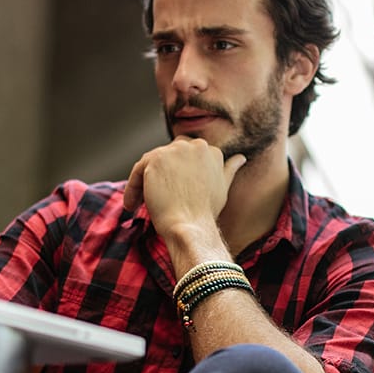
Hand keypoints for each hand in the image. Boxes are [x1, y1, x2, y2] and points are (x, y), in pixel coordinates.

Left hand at [122, 139, 245, 236]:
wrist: (192, 227)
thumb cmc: (206, 213)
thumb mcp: (223, 187)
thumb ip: (228, 169)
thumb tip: (241, 158)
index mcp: (211, 150)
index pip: (185, 155)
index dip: (176, 174)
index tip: (172, 192)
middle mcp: (194, 145)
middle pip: (168, 155)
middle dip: (161, 174)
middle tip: (156, 197)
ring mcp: (174, 151)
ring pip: (151, 163)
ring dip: (144, 183)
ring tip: (141, 204)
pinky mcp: (155, 160)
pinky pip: (137, 171)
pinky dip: (132, 188)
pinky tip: (132, 206)